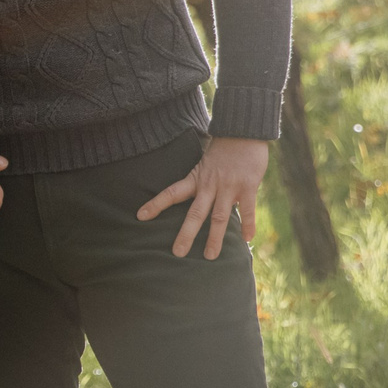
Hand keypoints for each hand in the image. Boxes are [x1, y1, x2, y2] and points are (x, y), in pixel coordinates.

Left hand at [136, 136, 270, 259]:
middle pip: (195, 213)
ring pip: (219, 217)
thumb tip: (193, 196)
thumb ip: (201, 181)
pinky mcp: (248, 186)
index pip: (171, 192)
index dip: (156, 204)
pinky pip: (247, 210)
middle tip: (177, 253)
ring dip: (215, 238)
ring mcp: (229, 186)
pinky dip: (248, 225)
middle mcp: (210, 184)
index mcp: (196, 178)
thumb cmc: (224, 148)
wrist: (244, 130)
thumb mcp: (205, 162)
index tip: (140, 216)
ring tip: (210, 256)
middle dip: (186, 234)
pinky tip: (246, 240)